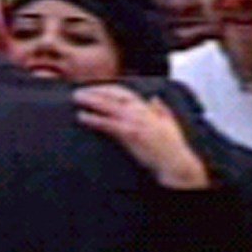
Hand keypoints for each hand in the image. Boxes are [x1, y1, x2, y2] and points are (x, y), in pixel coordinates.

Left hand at [73, 84, 209, 189]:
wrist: (175, 163)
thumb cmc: (172, 146)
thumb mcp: (169, 123)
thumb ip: (161, 109)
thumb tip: (154, 99)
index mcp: (147, 108)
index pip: (123, 93)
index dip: (107, 89)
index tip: (93, 88)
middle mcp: (139, 111)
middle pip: (112, 96)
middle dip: (94, 92)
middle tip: (79, 92)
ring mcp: (134, 122)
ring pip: (108, 106)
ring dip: (90, 101)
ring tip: (76, 100)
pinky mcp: (129, 134)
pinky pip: (107, 123)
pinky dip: (93, 118)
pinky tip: (82, 117)